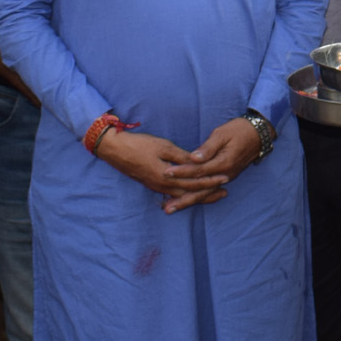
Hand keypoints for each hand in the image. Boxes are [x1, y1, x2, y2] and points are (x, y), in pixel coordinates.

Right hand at [95, 127, 221, 206]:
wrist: (116, 150)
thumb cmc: (139, 145)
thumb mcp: (163, 147)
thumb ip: (181, 157)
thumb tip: (198, 163)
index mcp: (167, 177)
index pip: (194, 182)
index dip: (210, 180)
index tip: (225, 178)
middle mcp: (163, 186)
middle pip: (190, 193)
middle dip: (209, 193)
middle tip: (225, 192)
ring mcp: (157, 187)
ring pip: (182, 195)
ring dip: (198, 196)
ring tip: (213, 195)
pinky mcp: (153, 185)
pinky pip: (174, 194)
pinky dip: (186, 194)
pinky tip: (191, 194)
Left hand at [160, 118, 260, 210]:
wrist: (258, 135)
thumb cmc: (238, 130)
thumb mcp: (222, 134)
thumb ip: (207, 148)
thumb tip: (193, 158)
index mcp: (222, 163)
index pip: (198, 171)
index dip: (181, 172)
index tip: (166, 173)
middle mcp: (224, 175)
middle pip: (200, 190)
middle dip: (182, 199)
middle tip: (166, 208)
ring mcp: (226, 178)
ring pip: (204, 193)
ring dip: (187, 202)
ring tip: (171, 209)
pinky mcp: (225, 178)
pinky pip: (209, 190)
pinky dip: (197, 197)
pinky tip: (185, 201)